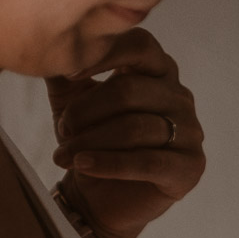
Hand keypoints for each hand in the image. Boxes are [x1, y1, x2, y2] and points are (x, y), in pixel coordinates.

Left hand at [46, 29, 203, 237]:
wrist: (99, 197)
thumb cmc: (90, 141)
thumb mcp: (70, 99)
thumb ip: (63, 67)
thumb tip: (48, 40)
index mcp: (157, 70)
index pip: (139, 45)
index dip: (104, 56)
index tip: (69, 74)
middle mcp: (179, 96)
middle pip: (130, 90)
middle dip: (87, 111)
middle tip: (62, 128)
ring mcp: (190, 131)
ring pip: (136, 127)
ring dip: (90, 141)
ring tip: (63, 155)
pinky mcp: (190, 167)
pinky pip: (148, 161)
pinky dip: (109, 164)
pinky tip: (83, 166)